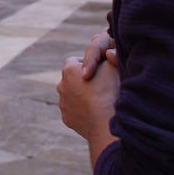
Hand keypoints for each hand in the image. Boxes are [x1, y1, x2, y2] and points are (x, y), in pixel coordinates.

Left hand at [57, 38, 120, 166]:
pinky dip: (82, 111)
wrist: (105, 122)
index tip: (100, 70)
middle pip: (72, 80)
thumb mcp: (113, 67)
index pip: (75, 61)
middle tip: (100, 86)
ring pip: (72, 96)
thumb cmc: (110, 91)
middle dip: (82, 81)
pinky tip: (95, 113)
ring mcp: (63, 103)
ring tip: (99, 101)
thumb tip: (108, 52)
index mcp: (68, 69)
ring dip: (81, 97)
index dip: (89, 64)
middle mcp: (61, 85)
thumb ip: (108, 56)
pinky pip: (74, 112)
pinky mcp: (66, 119)